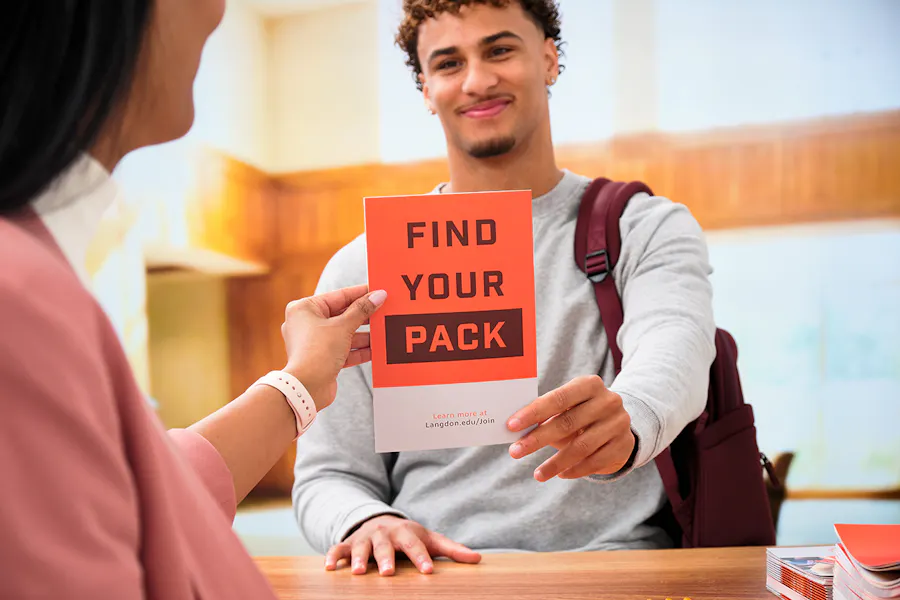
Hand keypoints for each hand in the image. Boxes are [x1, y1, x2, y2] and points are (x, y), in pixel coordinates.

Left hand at [282, 285, 385, 410]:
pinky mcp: (322, 359)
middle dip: (364, 316)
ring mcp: (314, 342)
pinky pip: (344, 349)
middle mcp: (306, 324)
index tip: (378, 291)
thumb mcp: (343, 327)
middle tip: (384, 310)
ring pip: (344, 333)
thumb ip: (362, 310)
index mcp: (304, 308)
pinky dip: (359, 349)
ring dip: (364, 334)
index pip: (338, 296)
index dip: (360, 293)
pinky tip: (376, 349)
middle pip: (342, 315)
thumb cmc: (317, 352)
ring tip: (383, 330)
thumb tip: (378, 296)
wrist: (306, 388)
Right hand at [324, 515, 481, 575]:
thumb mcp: (429, 539)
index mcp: (406, 533)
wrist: (380, 520)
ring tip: (357, 573)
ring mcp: (365, 538)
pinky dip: (332, 556)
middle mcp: (385, 534)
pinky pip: (338, 548)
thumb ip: (452, 550)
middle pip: (385, 546)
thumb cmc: (409, 536)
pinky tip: (328, 568)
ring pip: (360, 547)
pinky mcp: (349, 543)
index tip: (428, 571)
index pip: (415, 546)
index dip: (421, 558)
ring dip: (357, 558)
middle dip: (385, 559)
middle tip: (387, 573)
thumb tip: (478, 559)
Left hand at [506, 375, 635, 481]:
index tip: (511, 426)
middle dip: (538, 439)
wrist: (618, 423)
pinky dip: (575, 470)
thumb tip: (516, 430)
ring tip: (538, 474)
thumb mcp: (568, 407)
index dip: (534, 412)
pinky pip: (595, 461)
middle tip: (515, 452)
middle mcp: (608, 401)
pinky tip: (561, 474)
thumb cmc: (581, 413)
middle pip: (567, 423)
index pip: (558, 398)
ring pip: (581, 447)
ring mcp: (619, 423)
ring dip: (555, 462)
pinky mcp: (624, 444)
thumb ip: (547, 415)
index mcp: (590, 384)